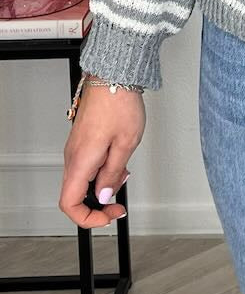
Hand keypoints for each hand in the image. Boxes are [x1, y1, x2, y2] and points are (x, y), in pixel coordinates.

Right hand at [59, 82, 145, 228]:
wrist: (113, 75)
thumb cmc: (119, 103)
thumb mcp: (125, 144)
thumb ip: (113, 174)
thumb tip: (104, 196)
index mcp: (80, 161)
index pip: (69, 203)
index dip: (87, 218)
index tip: (107, 216)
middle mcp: (73, 156)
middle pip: (76, 194)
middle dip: (99, 202)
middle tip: (119, 201)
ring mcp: (76, 148)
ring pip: (83, 180)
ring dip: (103, 184)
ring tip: (123, 173)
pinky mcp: (82, 140)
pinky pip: (87, 165)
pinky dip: (103, 170)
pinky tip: (118, 159)